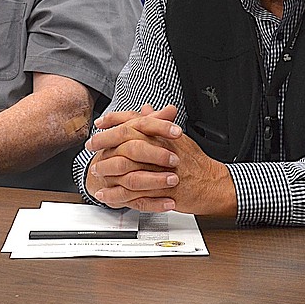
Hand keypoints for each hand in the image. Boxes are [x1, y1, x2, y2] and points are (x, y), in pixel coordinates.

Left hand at [85, 104, 235, 215]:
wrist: (213, 184)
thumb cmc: (195, 162)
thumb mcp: (176, 137)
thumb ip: (157, 123)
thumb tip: (145, 109)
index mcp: (163, 135)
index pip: (134, 122)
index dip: (114, 121)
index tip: (100, 123)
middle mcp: (160, 149)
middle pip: (126, 141)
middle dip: (105, 142)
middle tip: (91, 145)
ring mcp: (160, 170)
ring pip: (127, 167)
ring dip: (108, 168)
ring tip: (95, 170)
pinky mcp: (160, 191)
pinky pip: (133, 193)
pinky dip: (116, 194)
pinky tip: (104, 194)